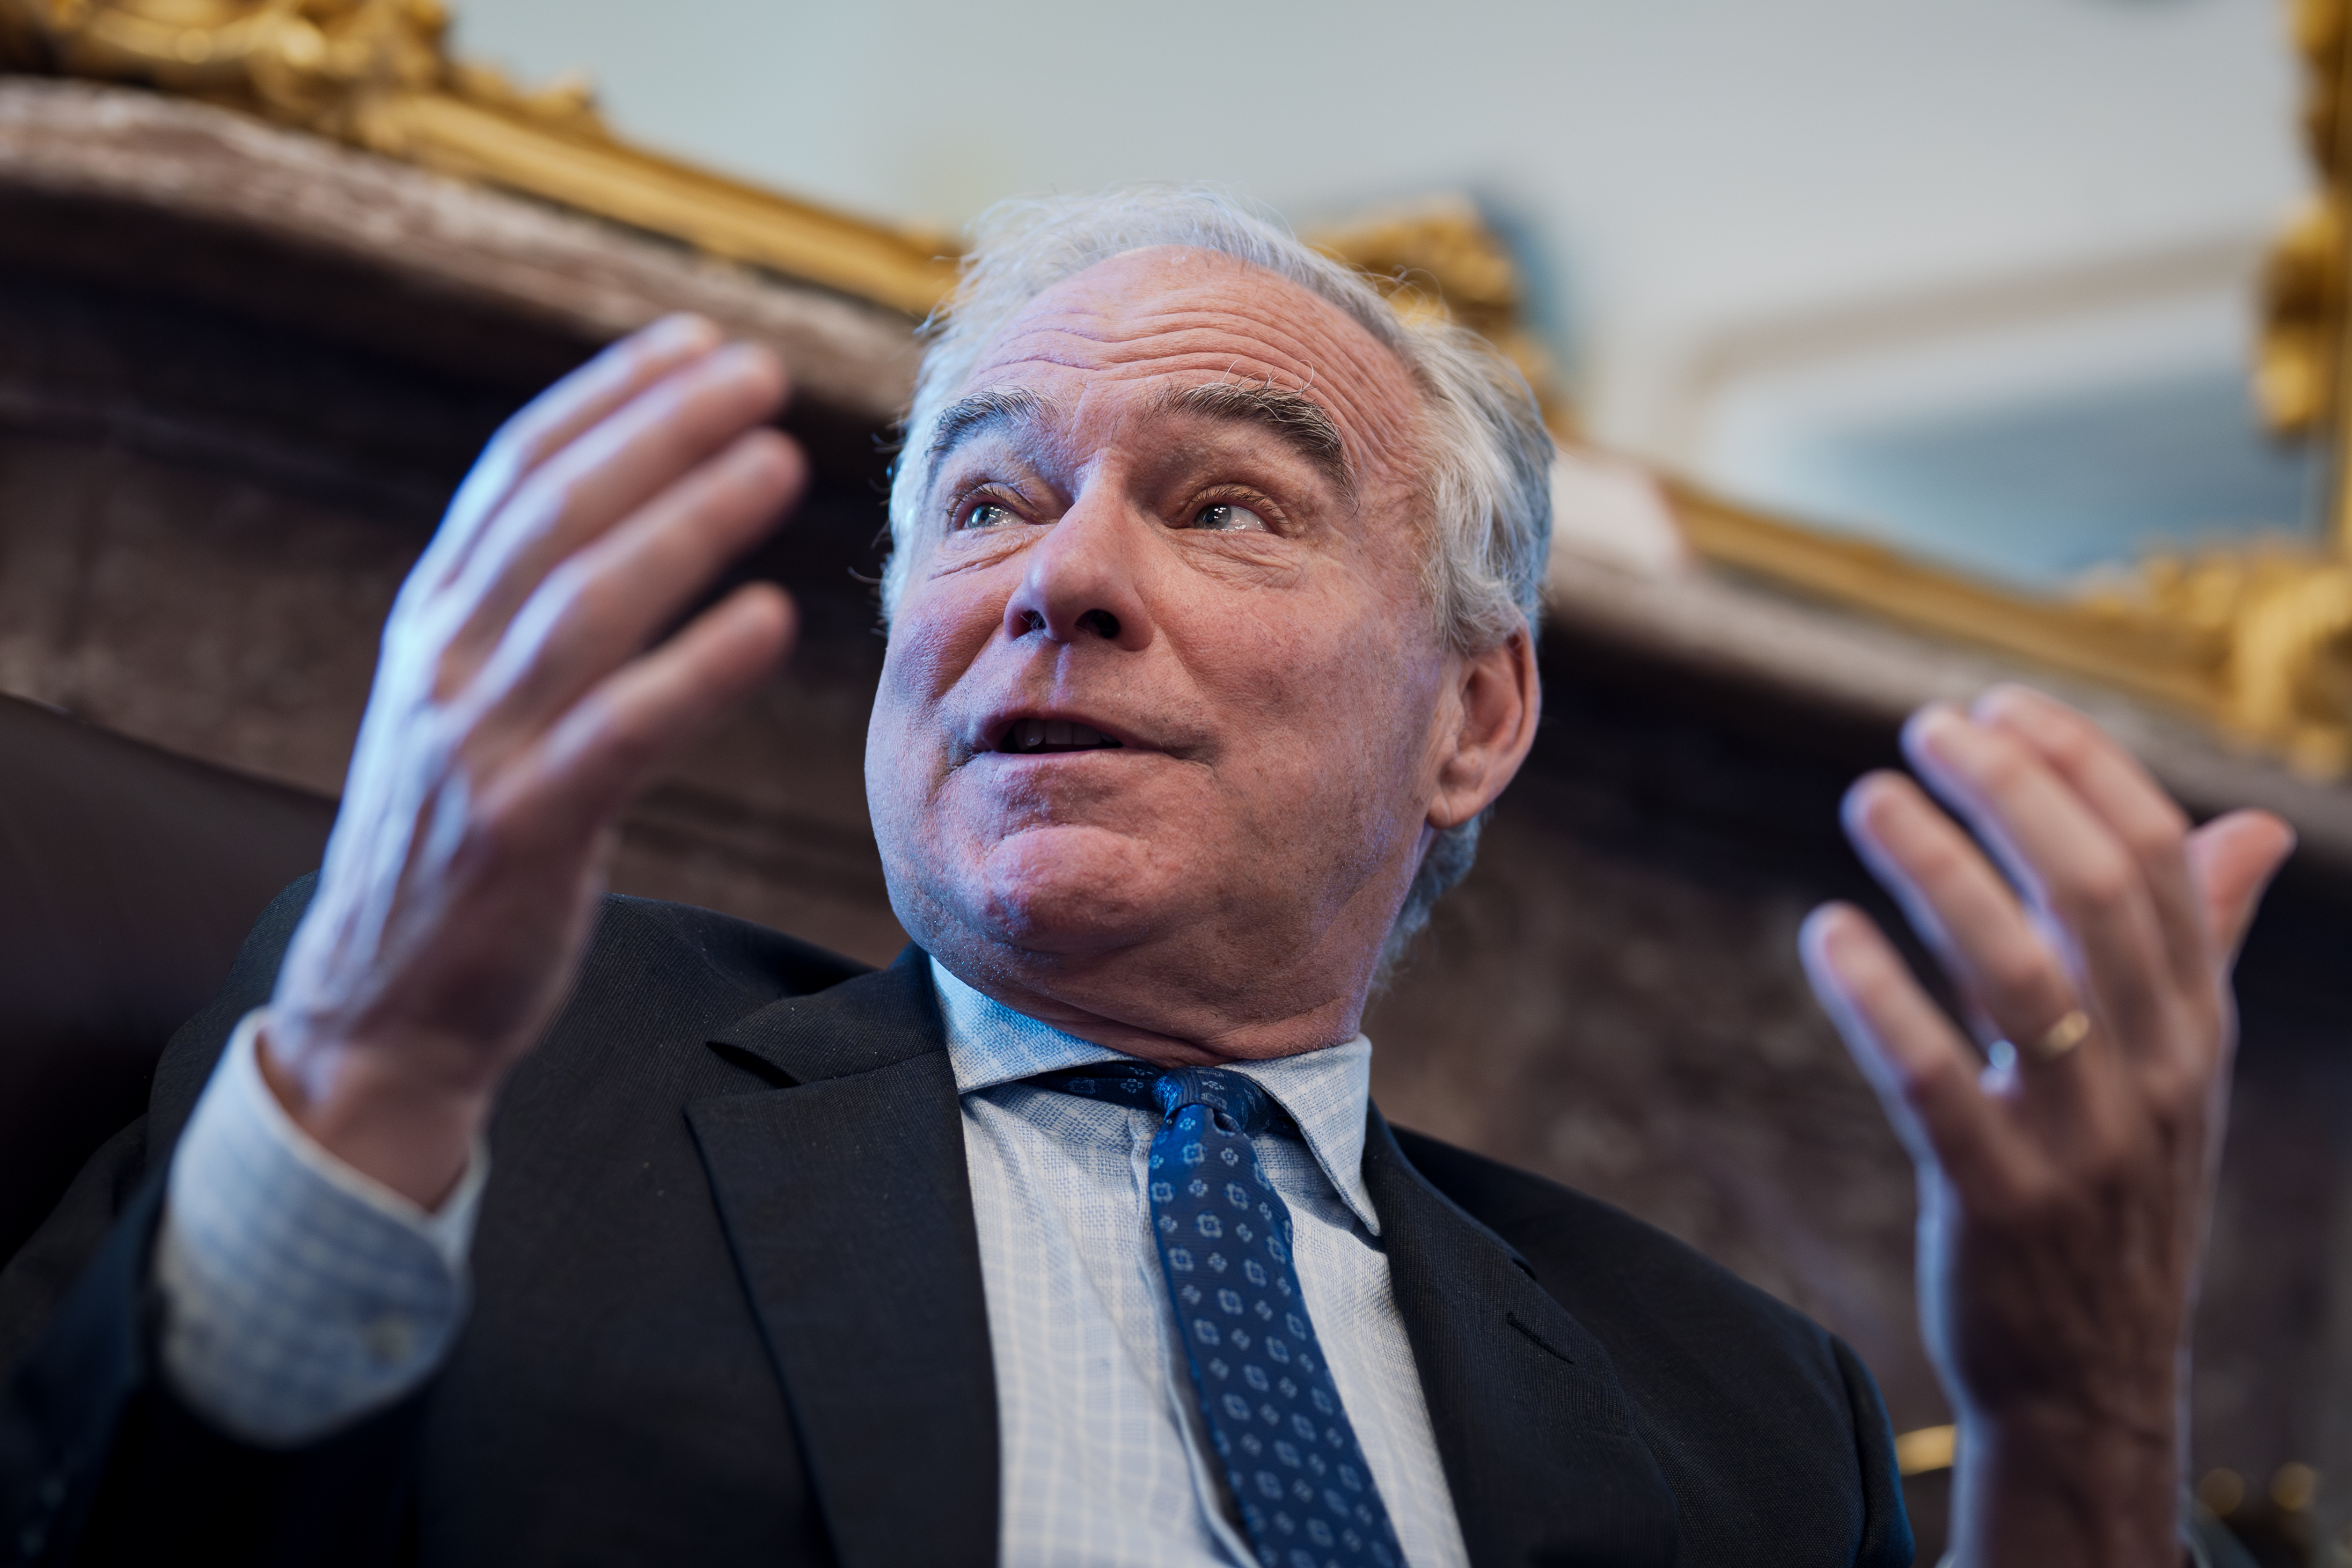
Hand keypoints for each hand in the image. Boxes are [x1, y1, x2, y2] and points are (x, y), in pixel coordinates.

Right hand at [262, 316, 803, 1206]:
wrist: (380, 1008)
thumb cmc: (453, 847)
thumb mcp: (465, 707)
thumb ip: (521, 615)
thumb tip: (616, 513)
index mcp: (433, 621)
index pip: (518, 472)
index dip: (609, 397)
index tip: (695, 341)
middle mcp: (443, 662)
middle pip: (558, 513)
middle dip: (661, 429)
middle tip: (760, 371)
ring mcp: (476, 745)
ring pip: (587, 603)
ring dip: (687, 521)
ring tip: (779, 460)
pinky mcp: (522, 831)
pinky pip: (620, 732)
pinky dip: (695, 669)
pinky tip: (768, 621)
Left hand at [1800, 687, 2293, 1566]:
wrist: (2094, 1379)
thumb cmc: (2120, 1195)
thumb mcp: (2180, 1071)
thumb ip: (2200, 945)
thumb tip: (2252, 826)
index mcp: (2198, 1026)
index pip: (2160, 859)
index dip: (2081, 764)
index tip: (2000, 703)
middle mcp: (2157, 1073)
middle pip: (2095, 893)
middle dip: (2011, 791)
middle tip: (1924, 727)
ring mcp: (2082, 1141)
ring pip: (2017, 973)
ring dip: (1938, 870)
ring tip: (1871, 798)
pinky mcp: (1997, 1200)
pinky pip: (1933, 1079)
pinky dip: (1877, 997)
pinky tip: (1823, 932)